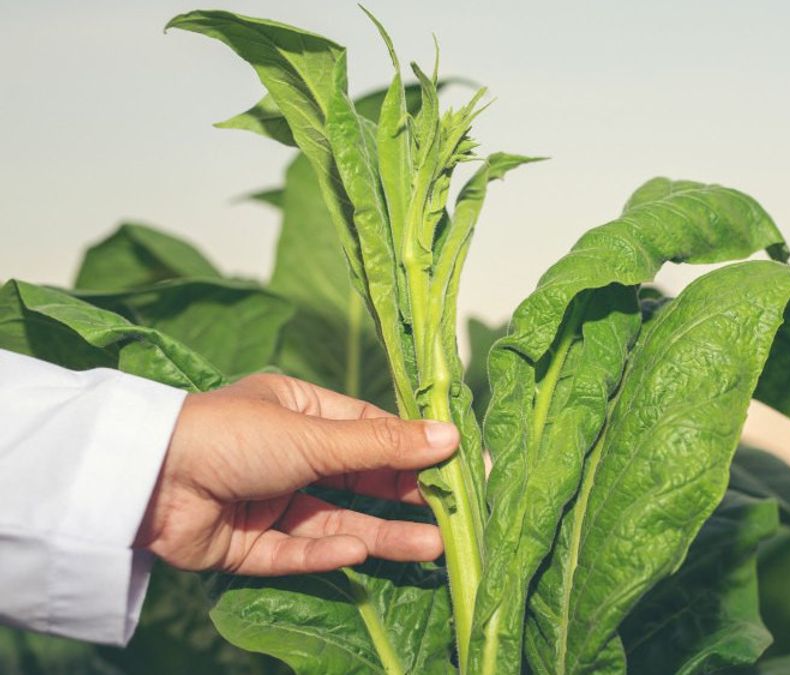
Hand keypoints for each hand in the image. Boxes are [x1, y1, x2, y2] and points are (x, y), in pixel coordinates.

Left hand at [133, 373, 457, 575]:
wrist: (143, 479)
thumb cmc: (229, 434)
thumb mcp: (314, 435)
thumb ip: (382, 444)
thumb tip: (450, 435)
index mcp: (300, 413)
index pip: (372, 431)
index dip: (418, 447)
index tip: (465, 463)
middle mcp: (288, 456)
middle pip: (361, 481)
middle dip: (408, 498)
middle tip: (459, 515)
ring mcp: (268, 502)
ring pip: (337, 522)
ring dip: (382, 534)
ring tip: (433, 546)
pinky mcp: (247, 545)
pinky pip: (296, 552)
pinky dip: (326, 555)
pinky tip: (358, 555)